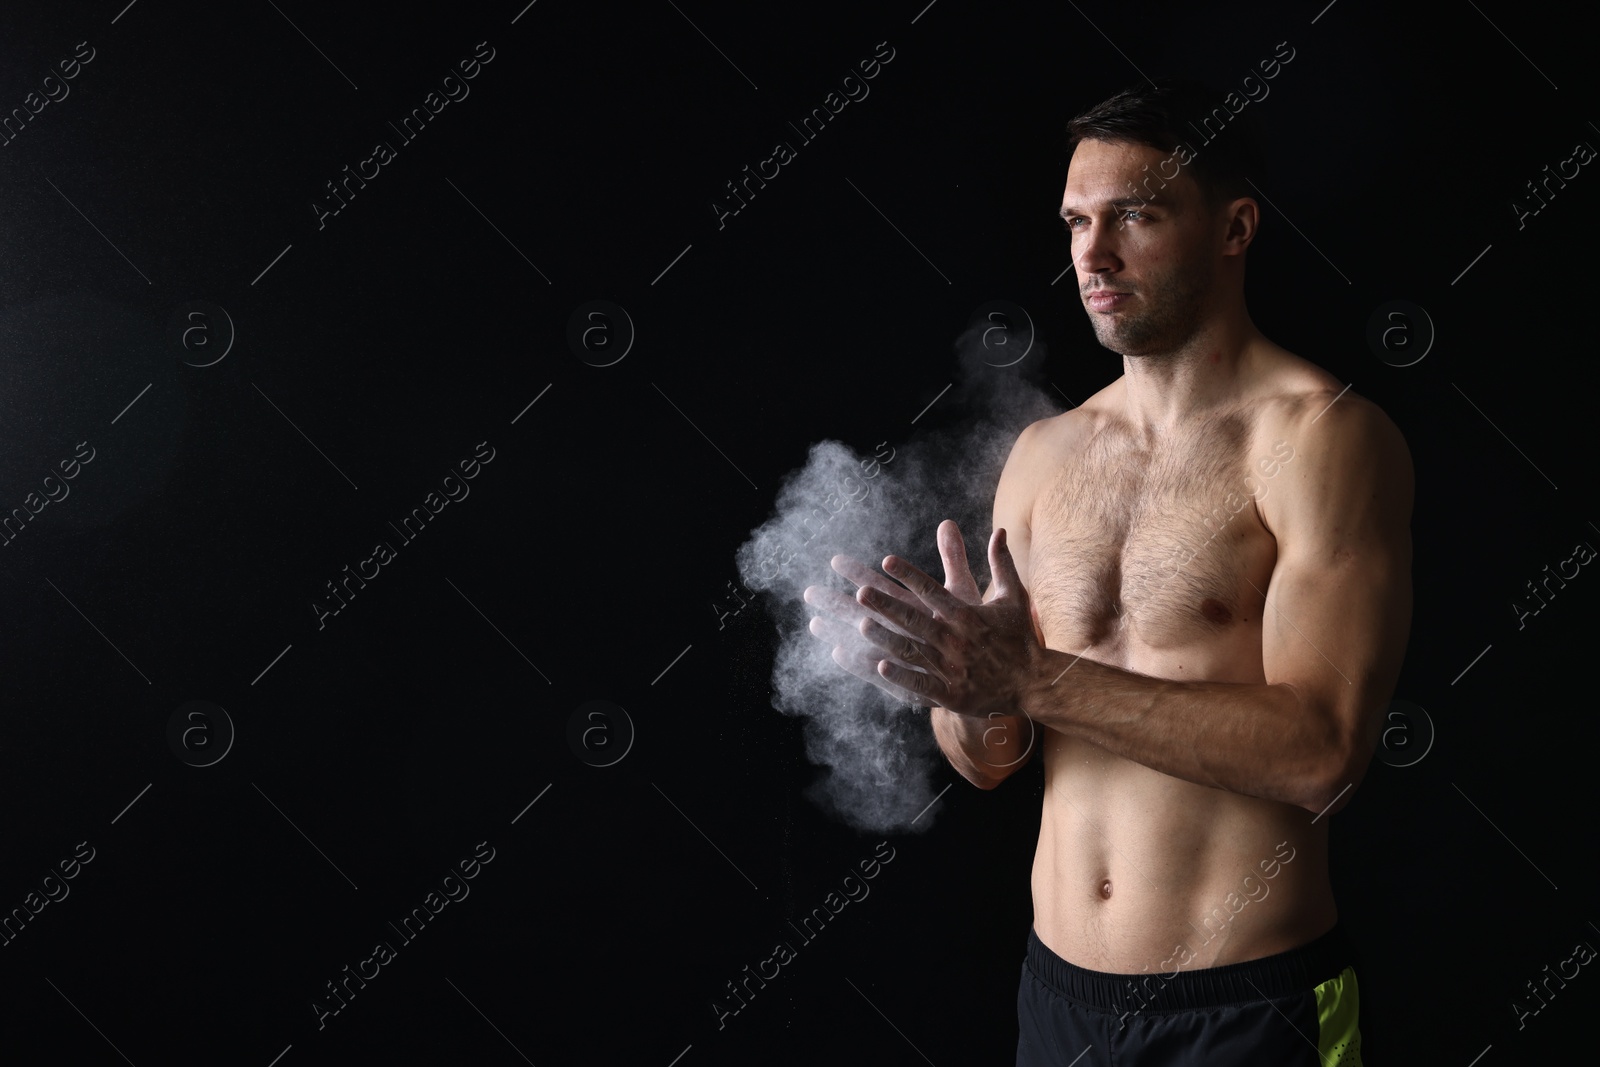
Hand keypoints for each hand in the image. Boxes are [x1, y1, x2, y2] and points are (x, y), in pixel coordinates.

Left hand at [824, 520, 1040, 716]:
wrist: (1036, 684)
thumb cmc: (1021, 638)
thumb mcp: (1015, 597)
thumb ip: (1002, 563)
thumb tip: (999, 530)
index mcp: (968, 615)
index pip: (933, 590)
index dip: (909, 575)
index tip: (887, 560)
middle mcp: (957, 639)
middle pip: (916, 619)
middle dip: (886, 605)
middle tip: (861, 592)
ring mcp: (954, 667)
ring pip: (914, 650)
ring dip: (886, 638)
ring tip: (860, 625)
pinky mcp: (954, 693)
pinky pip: (923, 684)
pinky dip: (902, 677)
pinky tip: (880, 667)